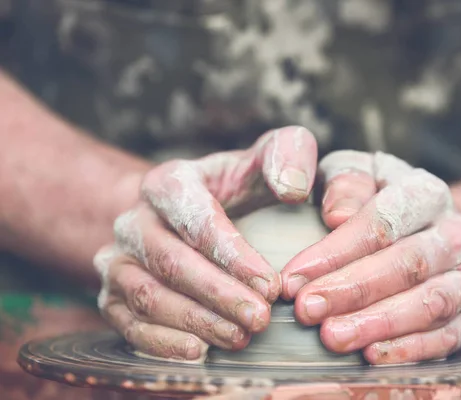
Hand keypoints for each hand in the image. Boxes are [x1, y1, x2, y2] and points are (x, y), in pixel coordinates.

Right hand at [93, 127, 317, 359]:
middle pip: (172, 263)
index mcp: (169, 183)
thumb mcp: (262, 159)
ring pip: (148, 295)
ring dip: (195, 321)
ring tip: (239, 337)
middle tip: (260, 319)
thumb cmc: (233, 187)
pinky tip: (198, 351)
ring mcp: (119, 258)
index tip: (271, 285)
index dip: (234, 257)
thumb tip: (293, 188)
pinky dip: (160, 341)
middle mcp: (135, 219)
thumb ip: (286, 154)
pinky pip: (128, 322)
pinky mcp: (112, 292)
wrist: (181, 211)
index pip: (197, 221)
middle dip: (218, 295)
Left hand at [280, 150, 460, 364]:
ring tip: (334, 337)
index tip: (293, 278)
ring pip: (430, 304)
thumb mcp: (362, 174)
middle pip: (408, 264)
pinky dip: (409, 350)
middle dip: (353, 290)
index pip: (383, 222)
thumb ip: (346, 182)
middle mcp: (457, 234)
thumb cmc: (383, 199)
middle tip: (307, 310)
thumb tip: (336, 215)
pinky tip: (371, 356)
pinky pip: (447, 338)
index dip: (336, 252)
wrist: (436, 228)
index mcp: (427, 193)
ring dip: (378, 324)